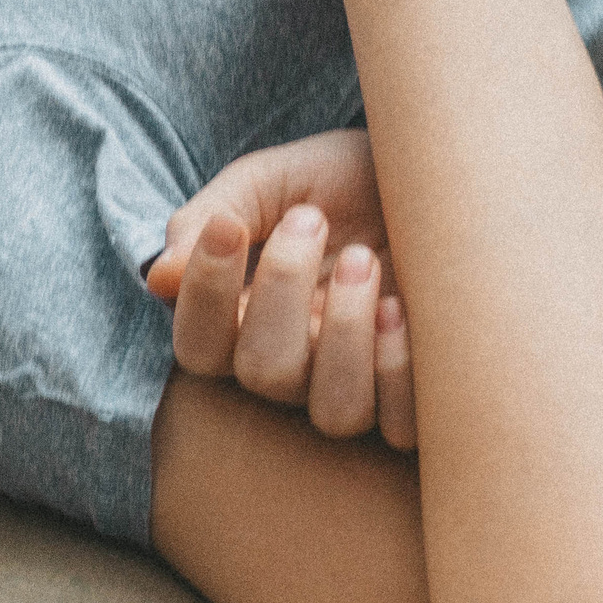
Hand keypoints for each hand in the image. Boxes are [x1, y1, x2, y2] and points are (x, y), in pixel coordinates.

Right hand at [149, 130, 412, 447]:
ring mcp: (355, 388)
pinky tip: (404, 310)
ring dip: (347, 334)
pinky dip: (398, 371)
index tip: (228, 227)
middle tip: (312, 220)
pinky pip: (398, 424)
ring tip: (364, 260)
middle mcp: (293, 368)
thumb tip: (159, 278)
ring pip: (333, 411)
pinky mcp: (415, 397)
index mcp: (244, 322)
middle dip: (283, 291)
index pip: (198, 344)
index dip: (203, 296)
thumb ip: (213, 215)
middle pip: (262, 374)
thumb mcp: (273, 179)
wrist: (443, 179)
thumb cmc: (347, 180)